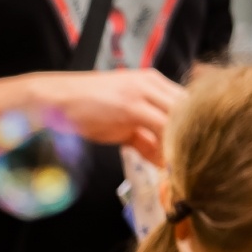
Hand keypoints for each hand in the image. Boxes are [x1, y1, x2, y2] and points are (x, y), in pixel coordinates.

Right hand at [32, 68, 184, 163]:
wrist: (53, 101)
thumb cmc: (82, 110)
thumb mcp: (119, 124)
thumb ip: (144, 138)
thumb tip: (162, 159)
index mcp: (152, 82)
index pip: (188, 105)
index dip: (196, 130)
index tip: (198, 153)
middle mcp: (152, 83)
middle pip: (190, 111)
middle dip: (195, 139)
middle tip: (197, 164)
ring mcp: (142, 92)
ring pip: (179, 119)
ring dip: (184, 146)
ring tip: (184, 169)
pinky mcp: (131, 106)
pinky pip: (161, 128)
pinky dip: (167, 148)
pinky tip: (168, 166)